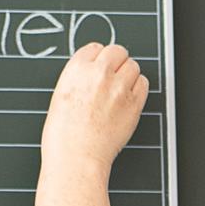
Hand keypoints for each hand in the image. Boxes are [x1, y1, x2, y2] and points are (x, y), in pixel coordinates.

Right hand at [40, 43, 148, 173]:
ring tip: (119, 92)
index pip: (95, 48)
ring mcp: (118, 88)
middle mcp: (98, 74)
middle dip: (116, 62)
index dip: (98, 59)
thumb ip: (79, 79)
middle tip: (112, 77)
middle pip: (118, 51)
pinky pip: (143, 84)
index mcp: (76, 70)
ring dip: (128, 75)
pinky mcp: (133, 103)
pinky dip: (138, 89)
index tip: (99, 68)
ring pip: (133, 66)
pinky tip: (127, 100)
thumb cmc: (63, 136)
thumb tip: (93, 72)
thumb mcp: (60, 97)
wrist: (76, 157)